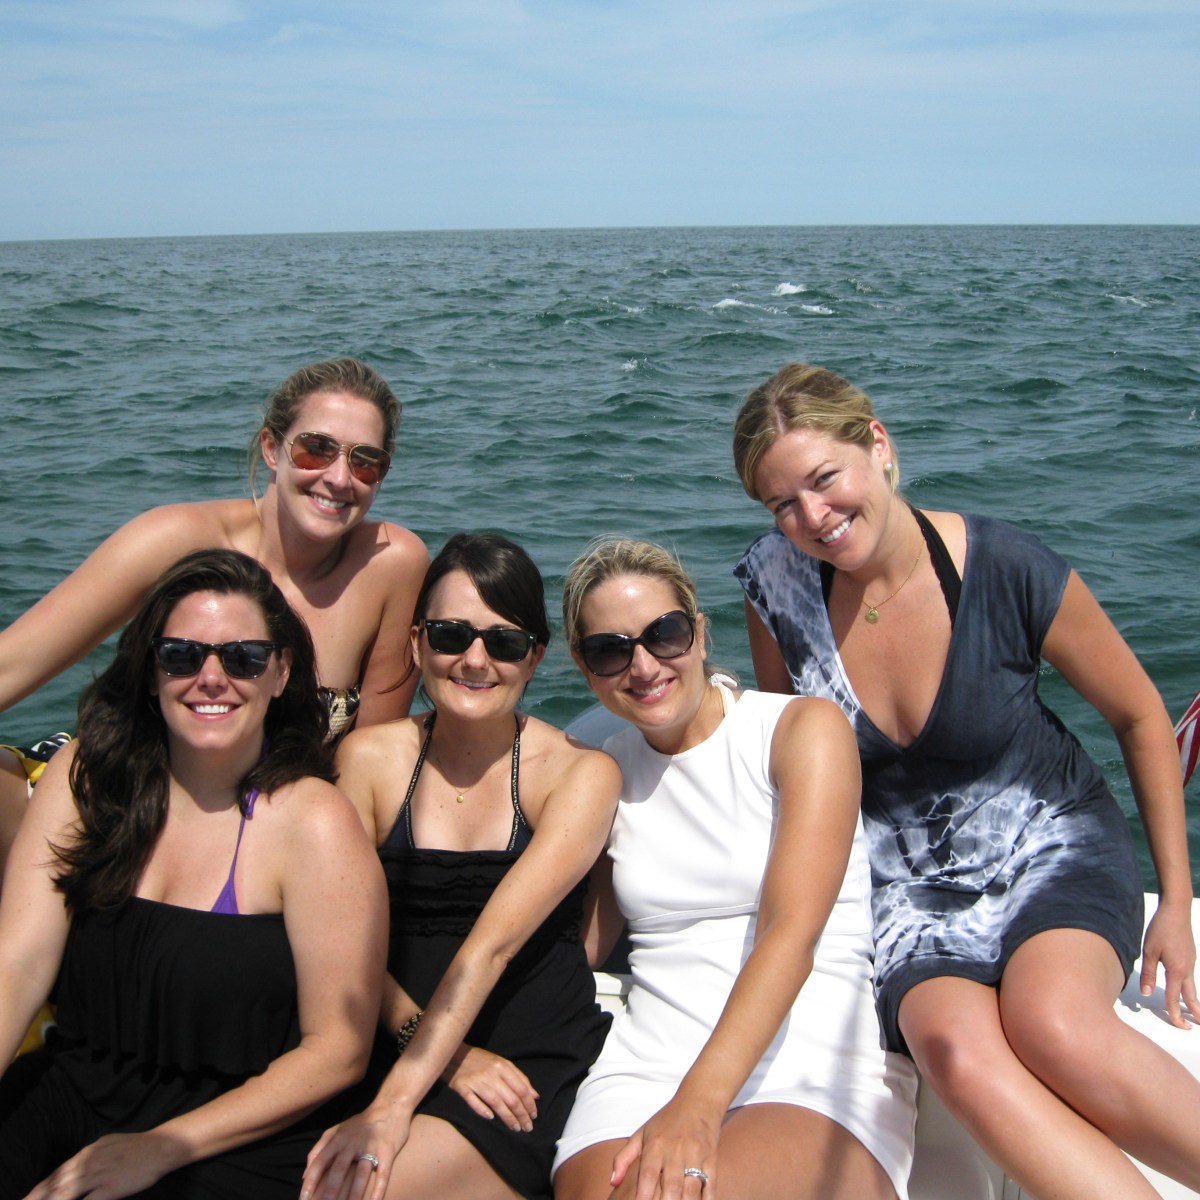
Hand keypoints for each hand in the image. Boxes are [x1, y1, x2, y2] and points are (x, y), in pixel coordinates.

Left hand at [24, 1131, 182, 1199]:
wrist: (162, 1146)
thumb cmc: (137, 1147)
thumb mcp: (109, 1145)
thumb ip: (91, 1156)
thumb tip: (75, 1167)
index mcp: (89, 1151)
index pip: (58, 1172)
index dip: (42, 1187)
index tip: (29, 1198)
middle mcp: (89, 1162)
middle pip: (57, 1184)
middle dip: (39, 1197)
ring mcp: (99, 1175)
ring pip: (66, 1194)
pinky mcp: (110, 1189)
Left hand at [301, 1105, 411, 1199]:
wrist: (391, 1106)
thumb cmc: (361, 1123)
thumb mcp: (337, 1130)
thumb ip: (319, 1149)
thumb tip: (305, 1175)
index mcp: (338, 1139)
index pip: (319, 1162)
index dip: (310, 1182)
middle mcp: (352, 1143)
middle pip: (339, 1170)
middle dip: (330, 1192)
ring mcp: (371, 1146)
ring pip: (361, 1174)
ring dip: (354, 1195)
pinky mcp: (388, 1151)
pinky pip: (383, 1173)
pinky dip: (379, 1190)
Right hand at [442, 1044, 537, 1131]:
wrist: (454, 1052)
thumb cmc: (481, 1060)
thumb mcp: (502, 1063)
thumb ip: (519, 1078)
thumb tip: (535, 1096)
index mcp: (502, 1066)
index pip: (521, 1088)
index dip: (529, 1104)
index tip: (534, 1116)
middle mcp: (490, 1073)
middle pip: (510, 1097)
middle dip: (521, 1115)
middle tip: (527, 1127)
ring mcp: (475, 1080)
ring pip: (495, 1102)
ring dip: (507, 1117)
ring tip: (515, 1128)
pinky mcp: (461, 1086)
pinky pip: (473, 1100)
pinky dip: (482, 1110)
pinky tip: (490, 1118)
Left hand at [609, 1097, 719, 1199]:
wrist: (699, 1100)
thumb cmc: (667, 1120)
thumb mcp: (642, 1133)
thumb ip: (624, 1157)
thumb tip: (612, 1182)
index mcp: (655, 1145)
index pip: (647, 1174)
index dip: (643, 1195)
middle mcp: (675, 1150)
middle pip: (671, 1185)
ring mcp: (695, 1154)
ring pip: (691, 1188)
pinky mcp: (712, 1158)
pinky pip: (711, 1184)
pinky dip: (707, 1199)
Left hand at [1140, 898, 1198, 1028]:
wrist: (1176, 911)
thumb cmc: (1161, 929)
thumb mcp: (1149, 951)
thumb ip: (1147, 973)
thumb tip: (1144, 993)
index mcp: (1176, 970)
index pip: (1174, 998)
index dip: (1175, 1013)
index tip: (1179, 1026)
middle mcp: (1187, 969)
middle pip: (1190, 996)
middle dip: (1194, 1013)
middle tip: (1195, 1026)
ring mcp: (1191, 963)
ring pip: (1192, 987)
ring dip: (1193, 1001)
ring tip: (1196, 1013)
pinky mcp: (1190, 956)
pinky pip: (1190, 977)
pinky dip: (1189, 987)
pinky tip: (1184, 988)